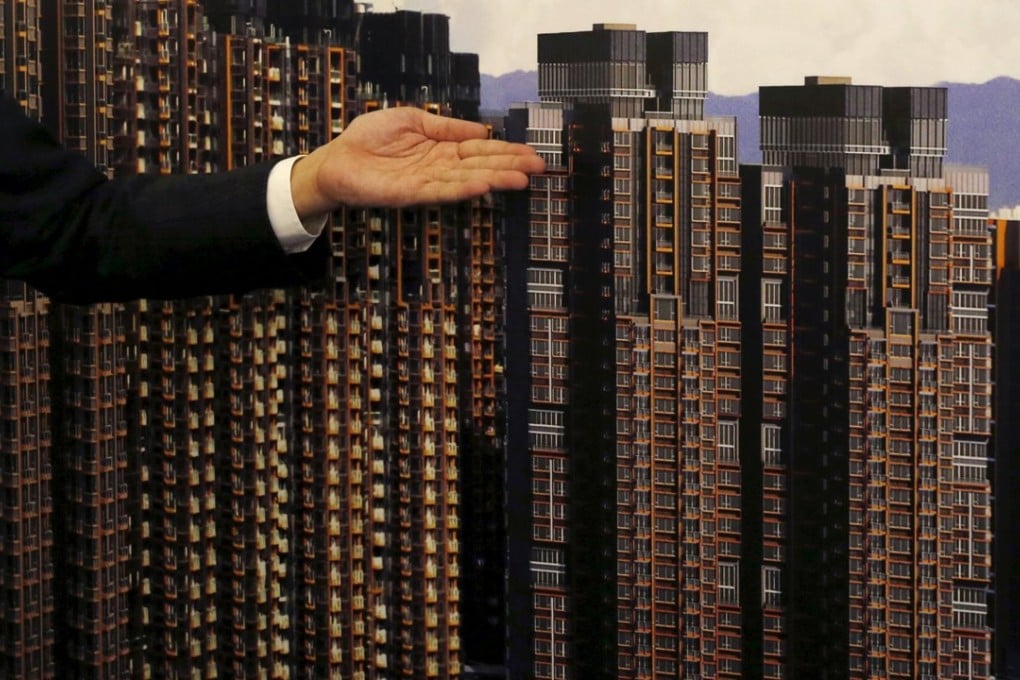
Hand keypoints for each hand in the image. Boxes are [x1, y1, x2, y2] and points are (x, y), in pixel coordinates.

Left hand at [289, 106, 544, 216]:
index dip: (506, 151)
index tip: (532, 155)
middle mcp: (440, 167)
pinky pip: (442, 190)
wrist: (337, 160)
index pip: (480, 150)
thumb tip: (481, 130)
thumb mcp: (412, 119)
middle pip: (481, 166)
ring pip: (468, 180)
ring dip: (495, 179)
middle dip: (510, 166)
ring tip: (521, 179)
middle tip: (539, 168)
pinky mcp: (412, 193)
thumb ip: (446, 126)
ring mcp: (428, 182)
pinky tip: (483, 185)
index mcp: (442, 149)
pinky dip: (463, 188)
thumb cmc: (370, 139)